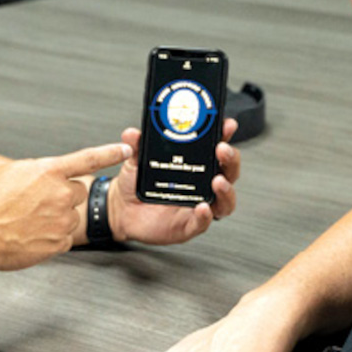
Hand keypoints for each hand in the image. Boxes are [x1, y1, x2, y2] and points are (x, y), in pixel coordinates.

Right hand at [0, 142, 131, 270]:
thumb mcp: (8, 172)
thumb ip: (34, 171)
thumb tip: (43, 174)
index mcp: (47, 171)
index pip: (88, 158)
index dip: (110, 152)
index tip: (126, 149)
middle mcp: (59, 193)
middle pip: (75, 191)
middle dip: (60, 196)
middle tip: (35, 203)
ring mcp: (61, 219)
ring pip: (69, 215)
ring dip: (54, 217)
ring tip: (27, 220)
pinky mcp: (59, 242)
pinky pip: (62, 237)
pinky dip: (49, 236)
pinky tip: (30, 234)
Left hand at [109, 118, 239, 245]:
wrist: (121, 209)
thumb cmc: (136, 183)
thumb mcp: (136, 160)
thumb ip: (136, 146)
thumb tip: (132, 134)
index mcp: (195, 164)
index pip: (216, 148)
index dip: (225, 136)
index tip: (227, 125)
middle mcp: (202, 184)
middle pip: (229, 171)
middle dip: (230, 159)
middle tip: (222, 149)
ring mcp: (198, 204)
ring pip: (225, 200)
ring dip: (226, 190)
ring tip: (218, 181)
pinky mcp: (189, 225)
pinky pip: (203, 222)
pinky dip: (205, 216)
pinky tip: (202, 207)